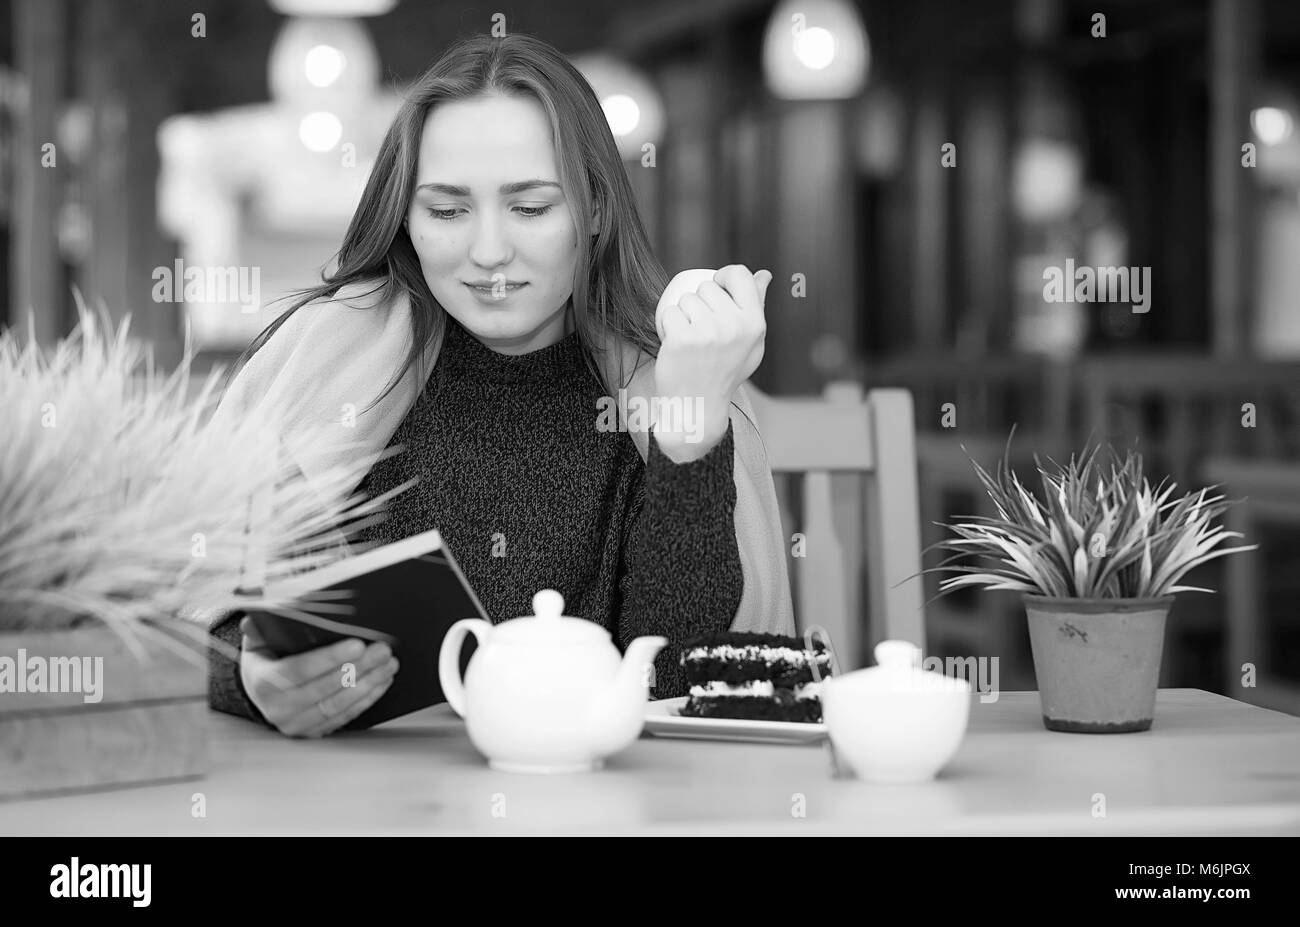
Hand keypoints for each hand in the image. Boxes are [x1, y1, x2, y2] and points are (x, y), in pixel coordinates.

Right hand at [239, 617, 398, 737]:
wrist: (259, 691)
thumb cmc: (266, 658)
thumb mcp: (258, 639)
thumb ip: (260, 627)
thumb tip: (255, 619)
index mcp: (264, 683)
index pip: (300, 670)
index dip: (330, 658)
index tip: (358, 644)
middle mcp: (278, 709)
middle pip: (325, 689)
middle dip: (359, 669)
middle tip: (383, 651)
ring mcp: (296, 724)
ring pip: (338, 706)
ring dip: (369, 684)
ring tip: (388, 664)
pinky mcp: (313, 732)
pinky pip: (344, 717)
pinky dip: (367, 700)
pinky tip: (382, 682)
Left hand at [653, 265, 771, 461]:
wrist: (698, 407)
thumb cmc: (725, 373)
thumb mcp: (752, 342)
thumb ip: (758, 306)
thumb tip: (764, 274)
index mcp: (754, 323)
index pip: (739, 274)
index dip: (724, 276)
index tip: (717, 287)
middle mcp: (733, 326)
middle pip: (707, 286)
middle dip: (701, 302)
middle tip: (704, 330)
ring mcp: (707, 332)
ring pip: (686, 299)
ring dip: (684, 315)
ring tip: (692, 339)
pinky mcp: (681, 339)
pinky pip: (669, 313)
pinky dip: (668, 326)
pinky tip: (678, 345)